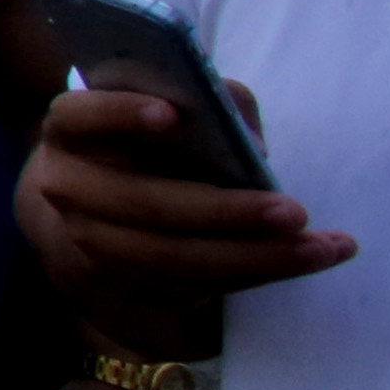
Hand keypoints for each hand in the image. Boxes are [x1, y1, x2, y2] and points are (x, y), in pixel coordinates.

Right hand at [16, 83, 348, 346]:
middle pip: (142, 204)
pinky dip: (254, 274)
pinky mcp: (125, 283)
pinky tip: (305, 260)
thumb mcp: (170, 106)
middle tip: (293, 212)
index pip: (79, 115)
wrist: (99, 206)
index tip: (172, 115)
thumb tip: (250, 146)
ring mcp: (91, 243)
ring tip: (320, 248)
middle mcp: (69, 189)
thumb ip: (210, 104)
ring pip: (172, 258)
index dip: (119, 113)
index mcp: (72, 132)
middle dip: (223, 212)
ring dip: (253, 257)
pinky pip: (193, 285)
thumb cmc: (147, 141)